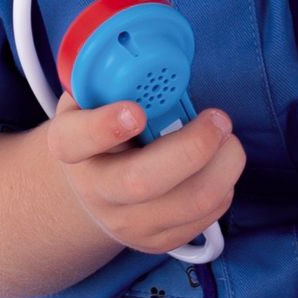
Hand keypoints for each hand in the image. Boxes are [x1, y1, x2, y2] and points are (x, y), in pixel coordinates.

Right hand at [47, 92, 243, 257]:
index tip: (136, 111)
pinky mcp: (157, 241)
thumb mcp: (95, 98)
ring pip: (188, 202)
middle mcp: (95, 191)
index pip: (74, 141)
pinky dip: (224, 184)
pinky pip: (206, 215)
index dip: (104, 127)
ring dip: (224, 165)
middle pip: (142, 182)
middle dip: (192, 147)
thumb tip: (160, 56)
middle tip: (218, 120)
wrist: (94, 187)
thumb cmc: (103, 131)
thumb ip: (117, 78)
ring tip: (227, 138)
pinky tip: (218, 164)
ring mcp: (126, 222)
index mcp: (70, 146)